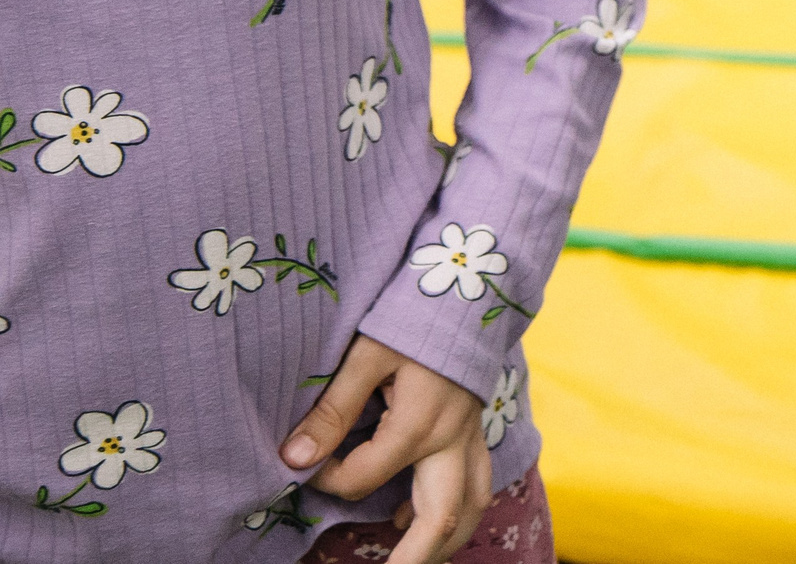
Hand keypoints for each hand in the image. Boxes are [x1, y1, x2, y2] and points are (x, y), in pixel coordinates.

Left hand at [284, 334, 490, 563]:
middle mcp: (452, 440)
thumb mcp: (365, 355)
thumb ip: (332, 410)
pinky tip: (414, 513)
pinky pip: (476, 482)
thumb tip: (292, 459)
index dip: (325, 478)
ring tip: (408, 558)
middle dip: (414, 560)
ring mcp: (470, 436)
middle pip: (443, 519)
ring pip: (472, 506)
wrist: (469, 287)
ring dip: (445, 540)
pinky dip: (453, 509)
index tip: (301, 462)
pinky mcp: (476, 428)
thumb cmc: (413, 315)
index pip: (362, 478)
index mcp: (419, 425)